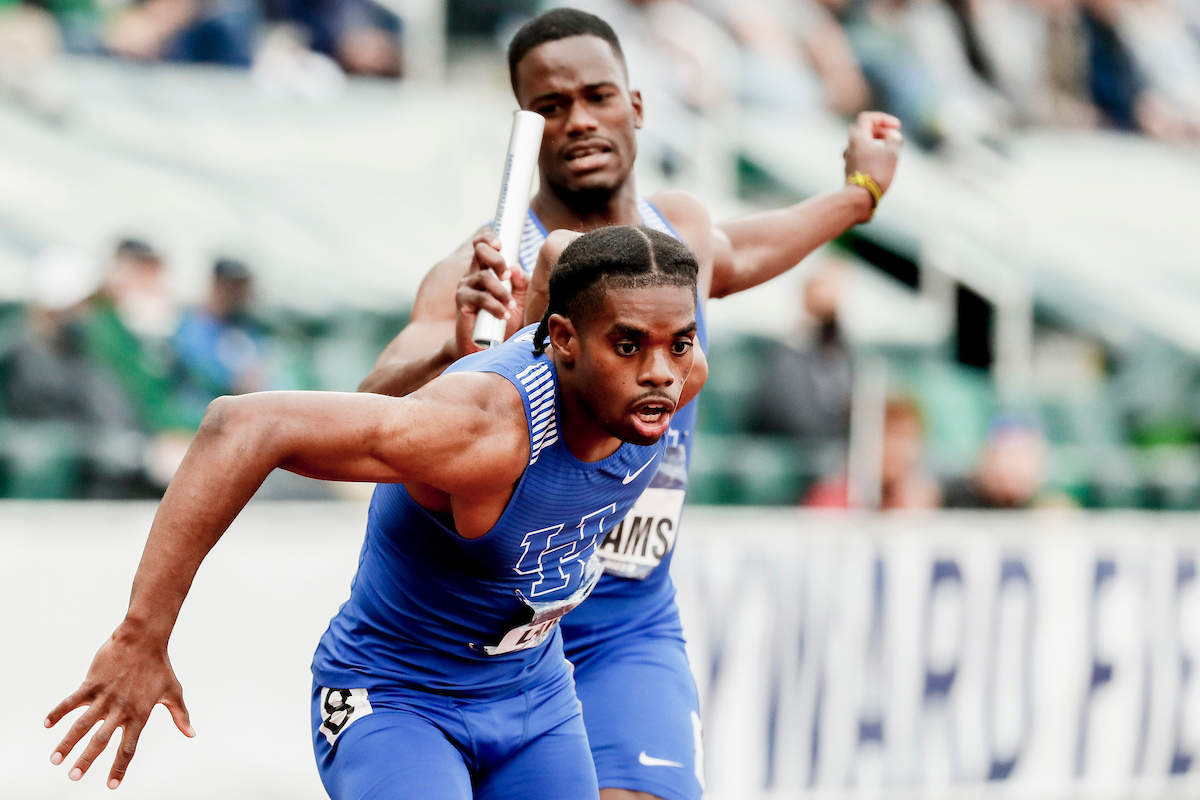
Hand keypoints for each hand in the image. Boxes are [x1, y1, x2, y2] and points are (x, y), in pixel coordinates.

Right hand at [46, 626, 193, 789]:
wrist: (144, 639)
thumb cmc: (160, 666)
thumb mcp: (174, 692)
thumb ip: (180, 715)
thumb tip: (192, 733)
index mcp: (139, 715)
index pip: (128, 747)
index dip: (119, 767)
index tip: (111, 786)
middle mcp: (120, 709)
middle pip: (101, 740)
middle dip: (86, 760)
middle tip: (73, 777)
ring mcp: (105, 696)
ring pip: (82, 724)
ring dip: (67, 742)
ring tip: (55, 759)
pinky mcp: (92, 683)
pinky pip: (71, 700)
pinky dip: (58, 712)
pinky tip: (47, 724)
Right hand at [454, 230, 528, 356]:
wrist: (488, 347)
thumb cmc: (505, 319)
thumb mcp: (519, 299)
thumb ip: (520, 282)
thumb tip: (516, 267)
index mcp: (486, 269)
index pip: (482, 244)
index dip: (489, 238)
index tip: (501, 244)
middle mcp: (473, 274)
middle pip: (480, 251)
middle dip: (497, 259)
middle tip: (508, 275)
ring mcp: (466, 287)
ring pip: (483, 276)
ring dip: (501, 291)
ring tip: (511, 306)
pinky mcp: (462, 303)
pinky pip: (480, 298)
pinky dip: (495, 306)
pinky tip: (504, 315)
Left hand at [843, 112, 902, 196]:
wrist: (859, 198)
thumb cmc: (877, 174)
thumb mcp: (892, 154)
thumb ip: (894, 140)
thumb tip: (892, 135)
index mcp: (858, 138)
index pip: (867, 118)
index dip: (882, 118)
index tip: (896, 127)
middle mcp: (850, 146)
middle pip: (862, 129)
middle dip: (878, 129)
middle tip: (891, 136)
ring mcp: (848, 159)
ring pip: (860, 143)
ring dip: (874, 142)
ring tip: (887, 150)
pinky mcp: (849, 170)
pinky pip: (859, 156)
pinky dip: (870, 154)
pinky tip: (879, 163)